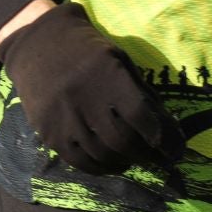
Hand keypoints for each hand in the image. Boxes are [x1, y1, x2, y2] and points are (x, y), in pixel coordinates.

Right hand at [0, 2, 185, 174]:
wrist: (38, 43)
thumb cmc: (86, 50)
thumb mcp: (119, 59)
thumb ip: (141, 91)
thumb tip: (166, 126)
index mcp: (106, 75)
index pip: (141, 115)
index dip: (162, 136)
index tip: (174, 150)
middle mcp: (84, 98)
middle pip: (123, 140)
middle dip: (145, 154)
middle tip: (156, 159)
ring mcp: (63, 118)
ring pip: (102, 154)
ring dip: (124, 163)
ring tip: (132, 160)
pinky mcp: (48, 132)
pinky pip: (78, 161)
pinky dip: (99, 168)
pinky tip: (109, 164)